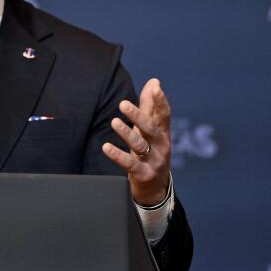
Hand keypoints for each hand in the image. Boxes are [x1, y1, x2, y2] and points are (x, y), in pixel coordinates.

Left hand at [102, 77, 171, 206]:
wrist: (156, 189)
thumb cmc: (151, 151)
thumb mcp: (152, 130)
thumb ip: (151, 106)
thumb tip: (154, 81)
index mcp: (163, 133)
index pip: (164, 115)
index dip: (161, 101)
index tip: (155, 87)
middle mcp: (161, 145)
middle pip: (151, 129)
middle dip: (138, 116)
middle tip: (123, 104)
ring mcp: (154, 160)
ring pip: (140, 145)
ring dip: (127, 133)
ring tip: (114, 122)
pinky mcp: (144, 174)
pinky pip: (130, 164)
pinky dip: (118, 155)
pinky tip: (106, 147)